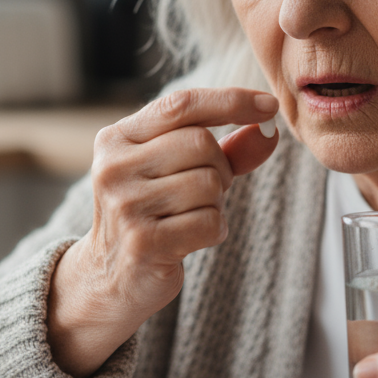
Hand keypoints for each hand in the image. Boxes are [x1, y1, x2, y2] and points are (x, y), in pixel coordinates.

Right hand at [48, 88, 278, 377]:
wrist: (108, 276)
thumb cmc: (152, 214)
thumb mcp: (179, 172)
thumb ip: (225, 150)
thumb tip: (269, 130)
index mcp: (117, 138)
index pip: (181, 105)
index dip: (230, 101)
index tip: (269, 106)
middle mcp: (114, 166)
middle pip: (201, 143)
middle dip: (220, 167)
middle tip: (206, 192)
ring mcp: (125, 205)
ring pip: (209, 183)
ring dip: (216, 203)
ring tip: (192, 217)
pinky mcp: (143, 242)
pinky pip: (210, 222)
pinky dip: (215, 230)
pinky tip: (192, 239)